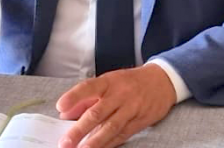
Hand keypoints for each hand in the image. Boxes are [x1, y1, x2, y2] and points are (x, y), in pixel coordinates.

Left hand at [56, 64, 176, 147]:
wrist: (162, 81)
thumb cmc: (130, 82)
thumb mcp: (109, 82)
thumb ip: (87, 97)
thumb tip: (66, 113)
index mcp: (109, 81)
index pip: (89, 87)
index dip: (74, 96)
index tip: (60, 107)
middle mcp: (120, 94)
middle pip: (98, 112)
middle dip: (80, 129)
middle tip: (66, 142)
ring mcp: (131, 108)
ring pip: (111, 127)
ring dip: (94, 141)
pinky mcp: (139, 121)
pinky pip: (122, 135)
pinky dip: (109, 144)